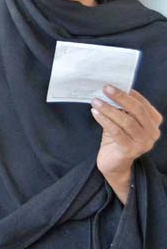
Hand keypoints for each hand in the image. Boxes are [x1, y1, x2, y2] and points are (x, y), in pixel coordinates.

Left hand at [91, 86, 162, 201]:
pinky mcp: (130, 150)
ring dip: (110, 109)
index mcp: (153, 123)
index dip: (129, 94)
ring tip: (96, 101)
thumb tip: (109, 89)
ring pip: (127, 121)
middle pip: (138, 111)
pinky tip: (95, 113)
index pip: (143, 104)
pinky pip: (117, 132)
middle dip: (121, 98)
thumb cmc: (117, 138)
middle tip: (106, 88)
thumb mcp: (121, 120)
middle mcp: (152, 133)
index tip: (114, 84)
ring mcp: (143, 143)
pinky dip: (105, 121)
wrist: (114, 163)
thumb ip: (121, 108)